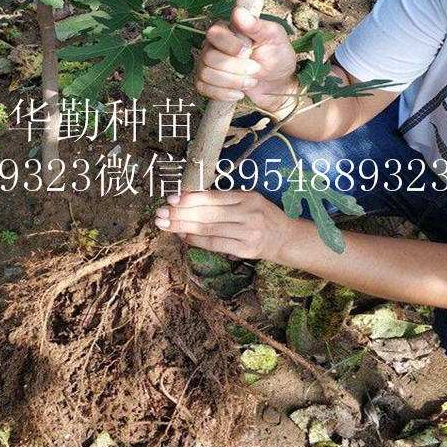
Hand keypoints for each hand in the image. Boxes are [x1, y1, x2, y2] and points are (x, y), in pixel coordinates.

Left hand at [154, 190, 293, 260]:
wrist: (286, 238)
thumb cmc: (261, 216)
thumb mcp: (248, 201)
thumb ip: (223, 201)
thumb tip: (186, 203)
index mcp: (248, 197)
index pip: (214, 197)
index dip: (190, 198)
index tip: (171, 199)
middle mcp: (249, 214)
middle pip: (208, 214)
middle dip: (181, 214)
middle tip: (160, 214)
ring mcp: (248, 233)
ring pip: (209, 229)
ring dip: (183, 227)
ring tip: (165, 225)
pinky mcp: (246, 250)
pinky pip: (215, 244)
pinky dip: (196, 240)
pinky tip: (182, 237)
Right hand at [196, 6, 297, 112]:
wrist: (277, 85)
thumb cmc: (277, 57)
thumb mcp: (274, 38)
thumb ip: (257, 25)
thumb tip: (238, 12)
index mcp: (227, 29)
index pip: (214, 33)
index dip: (230, 46)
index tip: (249, 52)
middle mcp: (212, 45)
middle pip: (208, 57)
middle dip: (235, 68)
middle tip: (256, 69)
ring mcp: (206, 64)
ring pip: (205, 73)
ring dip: (232, 82)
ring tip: (251, 81)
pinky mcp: (205, 82)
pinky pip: (202, 88)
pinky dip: (223, 94)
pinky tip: (239, 93)